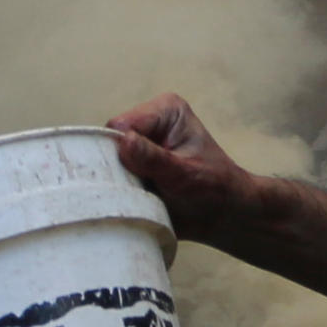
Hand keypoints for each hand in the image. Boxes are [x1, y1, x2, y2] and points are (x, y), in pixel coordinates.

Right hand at [104, 93, 272, 252]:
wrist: (221, 216)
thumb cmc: (213, 189)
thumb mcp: (185, 174)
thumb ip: (155, 159)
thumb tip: (124, 142)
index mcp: (165, 111)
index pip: (123, 125)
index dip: (121, 151)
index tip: (135, 176)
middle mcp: (148, 123)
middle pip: (108, 142)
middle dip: (115, 168)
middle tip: (133, 191)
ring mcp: (137, 146)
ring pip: (105, 162)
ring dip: (116, 182)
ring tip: (135, 197)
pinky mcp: (132, 168)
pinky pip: (109, 178)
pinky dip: (116, 191)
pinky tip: (129, 202)